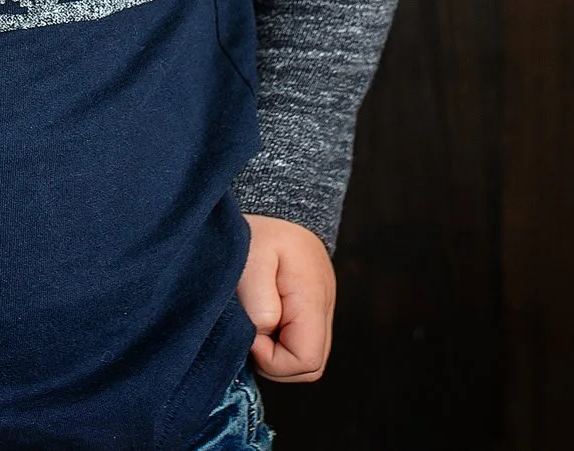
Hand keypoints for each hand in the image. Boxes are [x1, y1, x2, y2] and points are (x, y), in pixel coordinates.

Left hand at [236, 213, 334, 381]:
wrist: (279, 206)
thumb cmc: (263, 231)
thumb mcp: (251, 258)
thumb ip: (258, 301)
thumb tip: (264, 333)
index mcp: (312, 300)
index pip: (307, 360)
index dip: (274, 360)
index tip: (251, 333)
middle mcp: (323, 310)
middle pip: (310, 366)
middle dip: (275, 362)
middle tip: (250, 331)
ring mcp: (320, 311)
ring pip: (305, 358)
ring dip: (276, 352)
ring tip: (254, 321)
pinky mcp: (310, 310)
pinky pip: (300, 341)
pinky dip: (278, 341)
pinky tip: (260, 317)